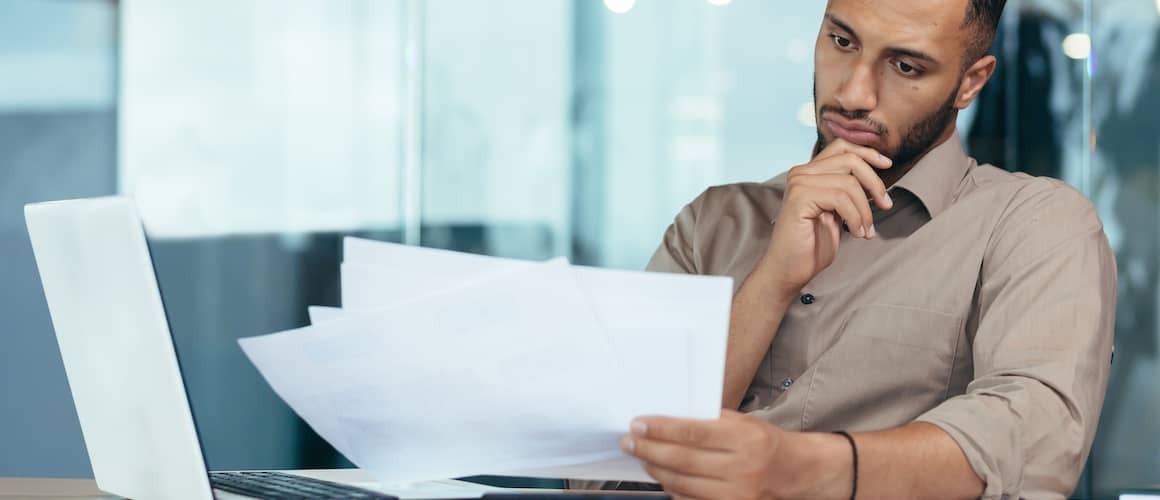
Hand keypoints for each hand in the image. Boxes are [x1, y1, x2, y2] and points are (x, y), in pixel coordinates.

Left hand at [621, 410, 850, 499]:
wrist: (795, 472)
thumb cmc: (765, 442)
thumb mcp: (742, 422)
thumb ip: (708, 421)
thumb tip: (665, 420)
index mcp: (744, 438)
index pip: (692, 433)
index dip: (660, 429)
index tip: (637, 424)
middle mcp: (741, 467)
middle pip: (682, 460)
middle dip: (649, 449)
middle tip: (629, 441)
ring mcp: (736, 493)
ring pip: (682, 483)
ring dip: (656, 469)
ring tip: (642, 457)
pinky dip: (672, 489)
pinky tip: (662, 477)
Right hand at [762, 139, 894, 296]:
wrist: (789, 270)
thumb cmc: (812, 245)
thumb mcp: (837, 212)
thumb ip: (847, 190)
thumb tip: (874, 175)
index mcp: (809, 173)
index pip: (842, 147)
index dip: (867, 152)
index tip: (888, 165)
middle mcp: (801, 173)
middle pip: (850, 160)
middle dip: (875, 183)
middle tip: (886, 205)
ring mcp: (799, 184)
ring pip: (849, 183)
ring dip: (866, 210)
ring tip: (866, 230)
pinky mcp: (799, 198)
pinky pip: (840, 198)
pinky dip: (856, 217)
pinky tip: (857, 233)